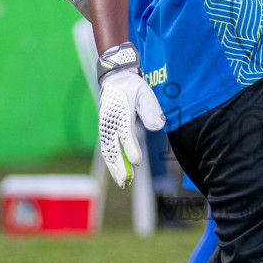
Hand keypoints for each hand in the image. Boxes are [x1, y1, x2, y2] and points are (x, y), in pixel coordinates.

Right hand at [97, 68, 164, 186]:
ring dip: (115, 168)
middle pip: (114, 147)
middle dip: (121, 166)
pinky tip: (116, 173)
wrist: (115, 78)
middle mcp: (110, 122)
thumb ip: (151, 109)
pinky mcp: (105, 129)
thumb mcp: (144, 92)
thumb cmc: (132, 86)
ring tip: (123, 183)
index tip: (137, 162)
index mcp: (120, 112)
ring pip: (108, 151)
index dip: (131, 149)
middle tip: (128, 181)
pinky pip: (106, 149)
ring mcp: (105, 126)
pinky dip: (110, 162)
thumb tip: (158, 126)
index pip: (125, 134)